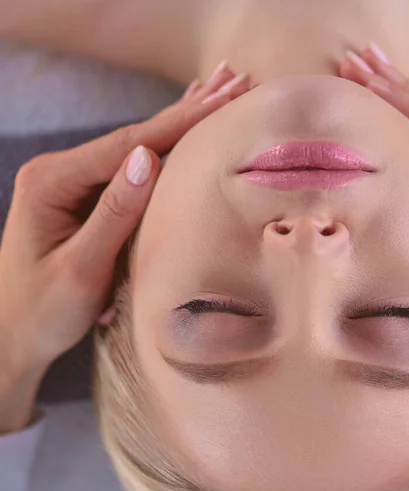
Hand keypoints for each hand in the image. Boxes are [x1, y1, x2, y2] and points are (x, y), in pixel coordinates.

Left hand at [0, 62, 249, 371]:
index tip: (221, 102)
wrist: (13, 335)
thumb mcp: (81, 268)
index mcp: (52, 182)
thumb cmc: (43, 311)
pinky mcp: (83, 198)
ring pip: (135, 147)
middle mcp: (59, 172)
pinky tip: (180, 125)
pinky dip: (163, 145)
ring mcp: (71, 183)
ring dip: (179, 121)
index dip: (178, 124)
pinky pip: (129, 167)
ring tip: (216, 90)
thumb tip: (149, 158)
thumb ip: (114, 212)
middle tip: (232, 82)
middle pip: (133, 136)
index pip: (126, 146)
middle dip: (185, 111)